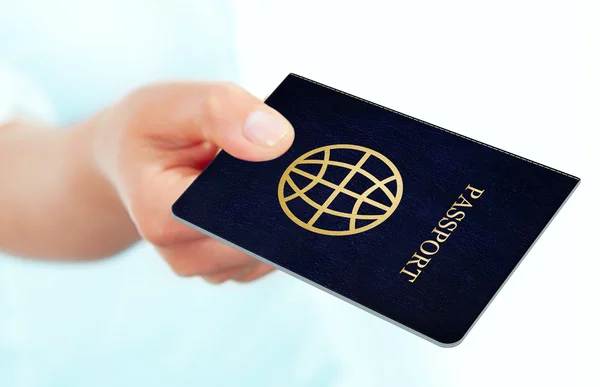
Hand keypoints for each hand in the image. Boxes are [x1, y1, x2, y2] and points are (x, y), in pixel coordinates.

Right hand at [79, 82, 293, 282]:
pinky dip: (282, 221)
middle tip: (294, 158)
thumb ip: (221, 112)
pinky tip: (273, 189)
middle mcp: (184, 254)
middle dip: (283, 198)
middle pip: (259, 240)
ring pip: (273, 251)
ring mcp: (211, 268)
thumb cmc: (152, 131)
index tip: (292, 157)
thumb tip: (280, 141)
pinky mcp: (234, 267)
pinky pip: (276, 254)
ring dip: (285, 210)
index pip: (233, 216)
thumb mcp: (171, 104)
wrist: (136, 160)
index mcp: (161, 217)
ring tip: (275, 171)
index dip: (269, 188)